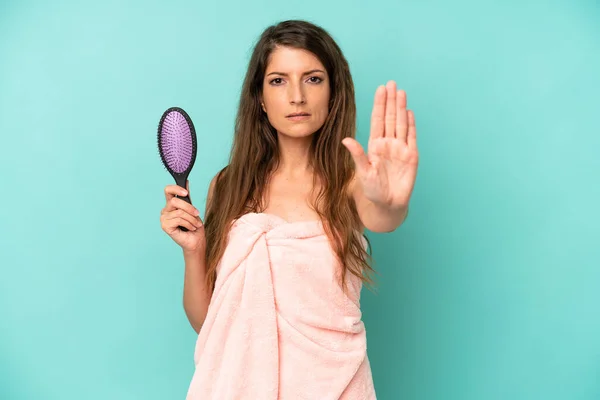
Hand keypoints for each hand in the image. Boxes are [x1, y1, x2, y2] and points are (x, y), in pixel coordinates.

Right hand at [160, 180, 205, 253]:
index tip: (186, 192)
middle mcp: (166, 210)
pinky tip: (191, 228)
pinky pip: (178, 219)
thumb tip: (186, 182)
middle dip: (189, 207)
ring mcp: (164, 218)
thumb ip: (187, 197)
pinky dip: (188, 223)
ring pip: (179, 212)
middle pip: (175, 201)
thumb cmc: (195, 226)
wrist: (197, 241)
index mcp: (171, 205)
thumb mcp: (192, 209)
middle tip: (197, 213)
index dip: (176, 188)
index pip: (168, 190)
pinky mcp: (165, 226)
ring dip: (192, 218)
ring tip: (196, 224)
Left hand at [342, 80, 418, 208]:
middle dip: (391, 101)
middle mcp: (388, 143)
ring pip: (401, 124)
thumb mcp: (363, 172)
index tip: (380, 89)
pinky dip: (411, 125)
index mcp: (374, 145)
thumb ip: (358, 155)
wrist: (388, 204)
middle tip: (391, 83)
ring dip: (401, 108)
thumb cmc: (373, 190)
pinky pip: (411, 137)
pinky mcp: (411, 156)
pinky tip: (409, 112)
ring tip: (401, 92)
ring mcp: (400, 148)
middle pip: (390, 118)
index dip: (379, 105)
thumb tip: (346, 139)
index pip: (377, 120)